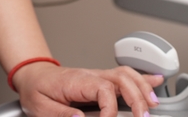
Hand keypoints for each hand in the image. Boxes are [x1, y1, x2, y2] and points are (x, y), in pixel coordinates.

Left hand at [12, 62, 164, 116]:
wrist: (33, 75)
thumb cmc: (37, 89)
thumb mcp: (40, 106)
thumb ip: (60, 114)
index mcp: (76, 81)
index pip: (103, 90)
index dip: (109, 110)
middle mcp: (90, 75)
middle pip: (120, 79)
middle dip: (136, 97)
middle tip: (142, 116)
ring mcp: (97, 75)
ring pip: (125, 75)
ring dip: (142, 87)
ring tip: (153, 104)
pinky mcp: (100, 79)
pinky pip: (124, 75)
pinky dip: (142, 78)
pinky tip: (155, 82)